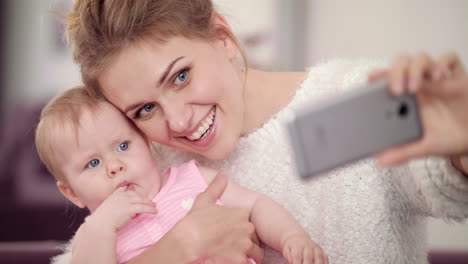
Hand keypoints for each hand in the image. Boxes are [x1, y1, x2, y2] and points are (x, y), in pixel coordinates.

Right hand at [87, 186, 156, 231]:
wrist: (100, 224)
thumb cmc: (101, 220)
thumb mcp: (107, 209)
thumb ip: (115, 206)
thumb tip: (124, 210)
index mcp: (114, 195)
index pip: (124, 189)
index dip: (131, 191)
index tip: (135, 192)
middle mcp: (121, 196)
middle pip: (136, 194)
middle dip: (144, 198)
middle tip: (150, 201)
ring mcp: (126, 201)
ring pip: (142, 200)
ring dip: (149, 203)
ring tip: (154, 206)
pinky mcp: (130, 209)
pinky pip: (143, 208)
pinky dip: (150, 210)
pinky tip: (155, 212)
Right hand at [174, 171, 263, 263]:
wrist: (188, 241)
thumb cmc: (195, 221)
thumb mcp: (204, 200)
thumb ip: (216, 187)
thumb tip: (223, 175)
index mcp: (241, 213)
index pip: (248, 222)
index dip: (240, 228)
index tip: (232, 232)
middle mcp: (247, 228)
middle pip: (253, 238)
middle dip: (246, 242)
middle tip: (232, 246)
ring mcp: (245, 245)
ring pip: (255, 253)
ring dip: (248, 255)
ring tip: (235, 256)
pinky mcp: (240, 260)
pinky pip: (248, 263)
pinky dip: (243, 263)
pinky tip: (232, 261)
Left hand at [282, 233, 327, 263]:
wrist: (297, 237)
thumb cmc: (291, 247)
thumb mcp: (286, 250)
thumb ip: (289, 257)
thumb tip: (292, 263)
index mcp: (297, 245)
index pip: (297, 256)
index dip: (297, 263)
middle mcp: (307, 245)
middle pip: (308, 257)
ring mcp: (316, 248)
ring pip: (318, 257)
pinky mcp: (321, 251)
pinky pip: (325, 257)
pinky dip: (325, 263)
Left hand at [368, 52, 467, 169]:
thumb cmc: (446, 139)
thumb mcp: (422, 148)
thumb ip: (402, 152)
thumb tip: (381, 161)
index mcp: (406, 99)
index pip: (388, 79)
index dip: (379, 75)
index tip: (371, 79)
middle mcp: (420, 85)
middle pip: (402, 64)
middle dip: (396, 71)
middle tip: (396, 89)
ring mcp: (437, 80)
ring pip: (421, 58)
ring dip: (416, 68)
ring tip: (416, 86)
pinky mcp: (458, 78)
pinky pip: (450, 59)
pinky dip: (443, 62)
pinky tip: (440, 76)